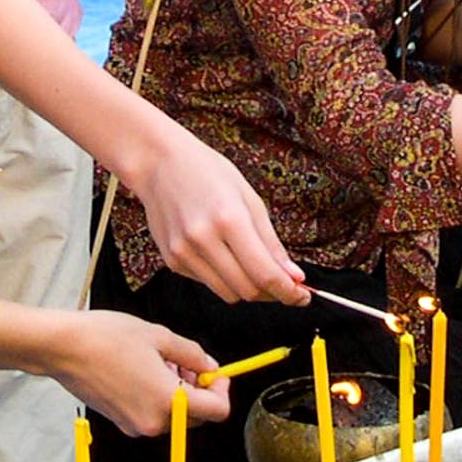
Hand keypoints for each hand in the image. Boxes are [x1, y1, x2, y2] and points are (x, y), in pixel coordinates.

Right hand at [48, 311, 226, 436]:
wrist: (62, 348)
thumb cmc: (106, 338)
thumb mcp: (159, 336)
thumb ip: (192, 354)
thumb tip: (210, 366)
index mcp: (168, 400)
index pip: (216, 410)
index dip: (222, 390)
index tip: (216, 373)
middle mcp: (154, 421)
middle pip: (196, 416)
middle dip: (199, 390)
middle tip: (187, 362)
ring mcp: (136, 425)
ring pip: (174, 416)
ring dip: (177, 393)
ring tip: (161, 361)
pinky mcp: (121, 422)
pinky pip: (152, 415)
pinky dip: (157, 398)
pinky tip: (143, 371)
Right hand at [130, 122, 306, 301]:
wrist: (158, 164)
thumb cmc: (209, 174)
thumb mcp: (249, 199)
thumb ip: (271, 243)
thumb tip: (294, 277)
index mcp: (229, 219)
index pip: (264, 274)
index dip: (288, 292)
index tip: (303, 297)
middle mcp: (203, 239)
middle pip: (248, 290)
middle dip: (272, 293)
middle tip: (285, 285)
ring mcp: (183, 252)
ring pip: (228, 293)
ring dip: (248, 288)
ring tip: (254, 267)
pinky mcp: (172, 261)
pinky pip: (208, 283)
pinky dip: (224, 278)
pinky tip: (222, 254)